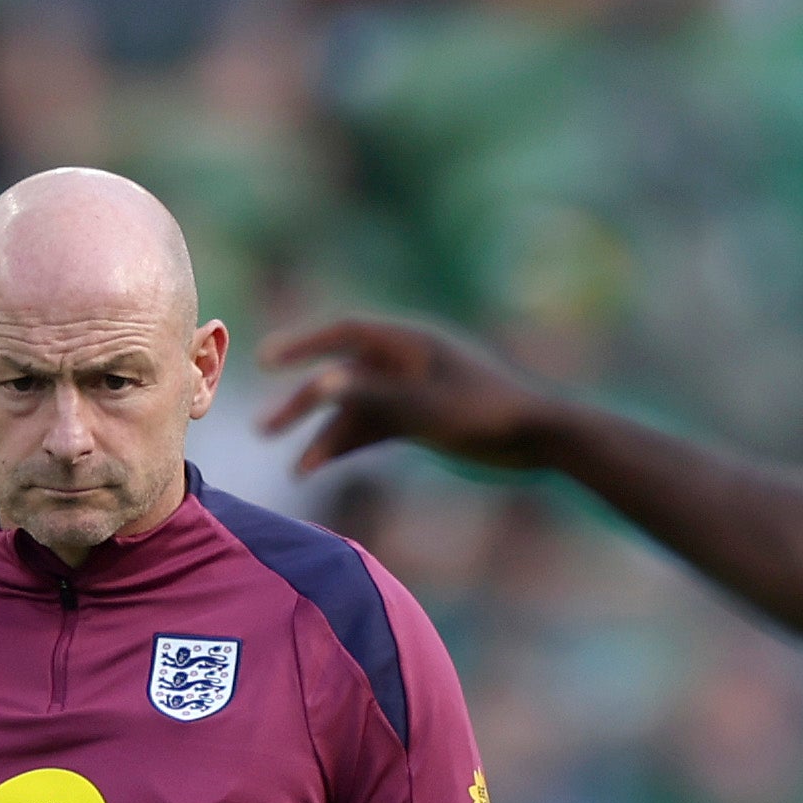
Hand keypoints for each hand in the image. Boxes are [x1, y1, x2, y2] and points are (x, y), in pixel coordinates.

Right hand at [256, 312, 559, 478]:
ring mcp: (409, 392)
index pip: (343, 333)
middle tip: (263, 429)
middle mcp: (402, 362)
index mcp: (407, 343)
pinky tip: (321, 469)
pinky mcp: (418, 419)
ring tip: (296, 470)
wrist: (539, 437)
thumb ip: (371, 395)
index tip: (264, 360)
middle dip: (303, 405)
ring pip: (354, 411)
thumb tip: (318, 384)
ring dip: (324, 436)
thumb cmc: (486, 413)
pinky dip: (349, 447)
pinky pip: (373, 429)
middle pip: (340, 377)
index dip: (301, 345)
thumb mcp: (424, 408)